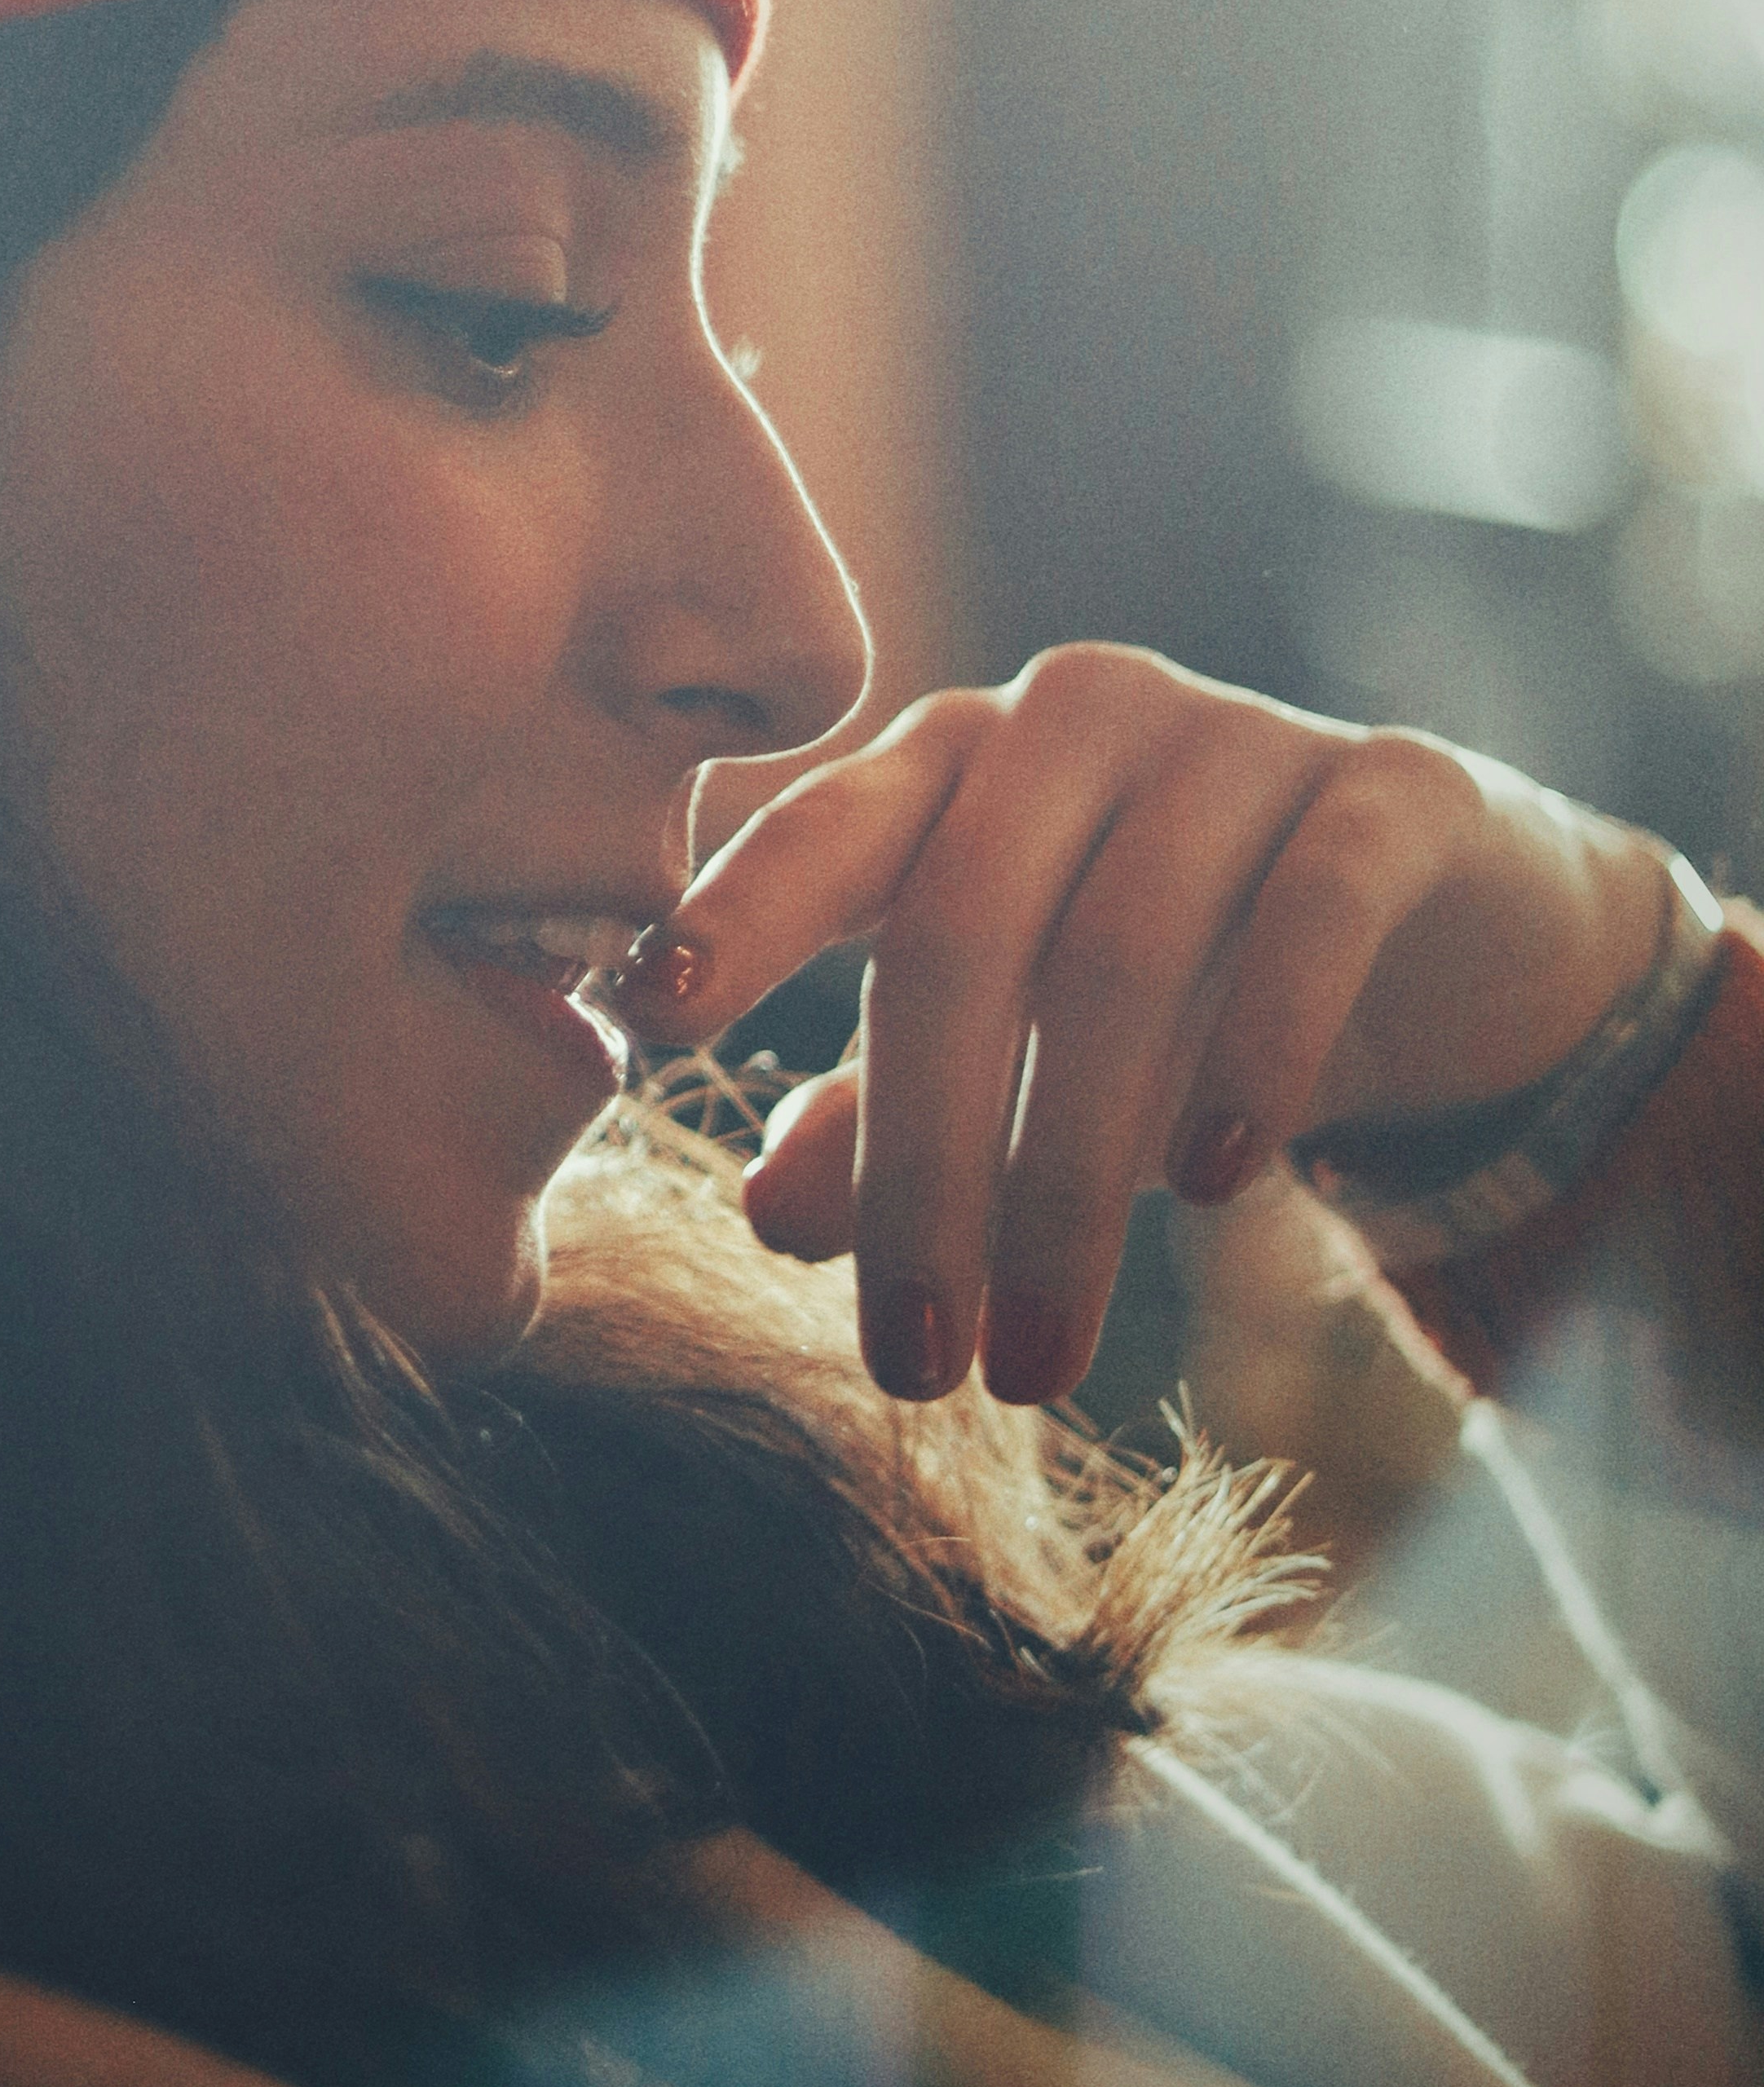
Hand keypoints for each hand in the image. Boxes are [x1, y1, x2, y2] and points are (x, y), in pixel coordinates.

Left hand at [624, 647, 1668, 1404]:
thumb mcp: (1014, 1062)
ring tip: (1042, 1356)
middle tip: (913, 1364)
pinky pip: (1310, 912)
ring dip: (1067, 1176)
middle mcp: (1075, 721)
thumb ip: (882, 1119)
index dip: (736, 918)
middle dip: (924, 1167)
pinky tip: (1211, 1182)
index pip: (822, 830)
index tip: (646, 1024)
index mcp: (950, 763)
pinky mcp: (1390, 788)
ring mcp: (1236, 734)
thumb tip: (765, 1211)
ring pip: (1122, 950)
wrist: (1440, 932)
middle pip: (962, 932)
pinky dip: (1252, 1050)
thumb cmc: (1171, 994)